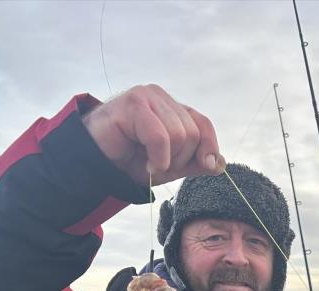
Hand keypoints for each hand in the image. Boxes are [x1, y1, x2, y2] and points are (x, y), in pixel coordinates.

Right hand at [82, 84, 224, 185]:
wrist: (98, 163)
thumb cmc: (131, 161)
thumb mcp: (171, 166)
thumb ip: (195, 163)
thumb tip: (220, 163)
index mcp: (172, 108)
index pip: (203, 123)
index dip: (209, 146)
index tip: (206, 166)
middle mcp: (161, 98)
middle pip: (192, 133)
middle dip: (179, 159)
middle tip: (158, 164)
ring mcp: (147, 96)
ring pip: (179, 135)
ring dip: (166, 160)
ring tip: (149, 161)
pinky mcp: (133, 103)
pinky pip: (160, 136)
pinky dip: (157, 157)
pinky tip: (146, 162)